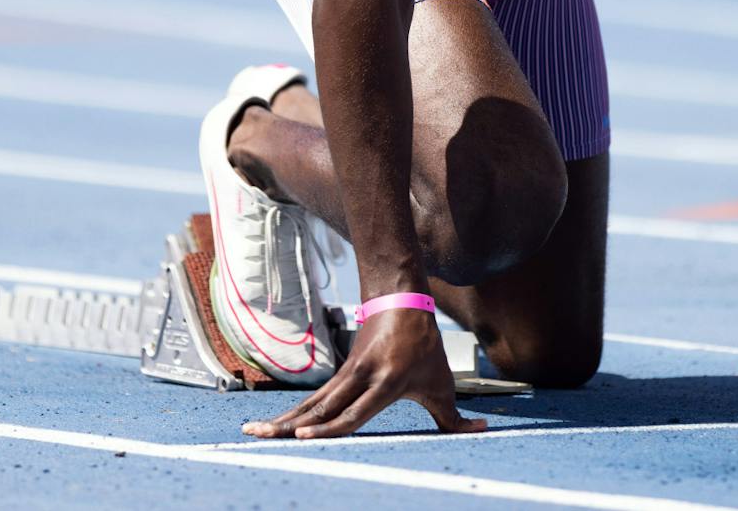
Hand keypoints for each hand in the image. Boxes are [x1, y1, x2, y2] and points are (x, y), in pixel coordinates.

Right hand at [241, 308, 487, 439]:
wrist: (402, 301)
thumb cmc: (426, 349)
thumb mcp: (443, 384)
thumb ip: (457, 417)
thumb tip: (485, 431)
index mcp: (386, 383)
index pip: (354, 412)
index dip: (330, 426)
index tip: (306, 435)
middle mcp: (361, 379)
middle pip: (321, 407)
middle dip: (290, 425)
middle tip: (261, 436)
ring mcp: (346, 375)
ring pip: (310, 403)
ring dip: (281, 419)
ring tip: (252, 432)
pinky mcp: (339, 374)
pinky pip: (313, 399)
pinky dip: (290, 413)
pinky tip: (272, 425)